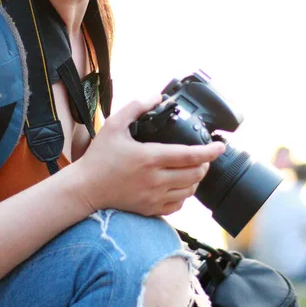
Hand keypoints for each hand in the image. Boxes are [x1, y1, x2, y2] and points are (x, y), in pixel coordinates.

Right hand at [73, 94, 224, 215]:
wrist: (85, 189)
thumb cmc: (99, 158)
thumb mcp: (114, 125)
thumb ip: (136, 107)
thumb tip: (157, 96)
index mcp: (150, 158)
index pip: (190, 155)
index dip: (210, 151)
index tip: (220, 146)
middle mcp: (155, 180)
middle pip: (195, 175)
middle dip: (204, 164)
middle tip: (203, 156)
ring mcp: (153, 197)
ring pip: (189, 191)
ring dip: (195, 180)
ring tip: (192, 170)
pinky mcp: (149, 209)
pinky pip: (177, 205)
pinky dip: (184, 195)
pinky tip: (179, 186)